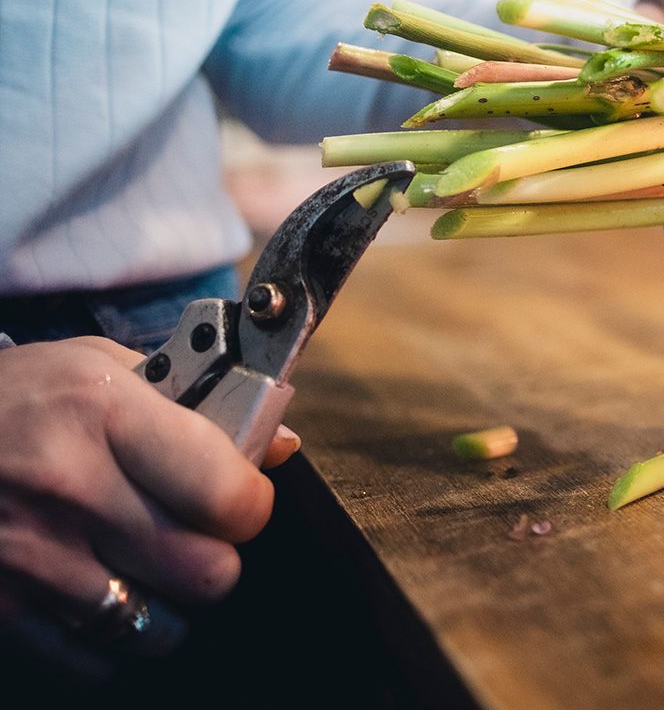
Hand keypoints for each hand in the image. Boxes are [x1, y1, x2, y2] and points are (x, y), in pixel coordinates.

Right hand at [0, 337, 284, 639]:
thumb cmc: (12, 397)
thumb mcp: (96, 365)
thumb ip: (194, 400)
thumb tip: (277, 445)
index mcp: (106, 415)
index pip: (228, 496)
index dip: (251, 504)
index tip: (240, 497)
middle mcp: (70, 490)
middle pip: (208, 573)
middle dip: (216, 557)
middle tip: (195, 535)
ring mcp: (29, 557)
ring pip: (159, 628)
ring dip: (168, 605)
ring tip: (148, 569)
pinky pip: (95, 659)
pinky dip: (110, 640)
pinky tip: (99, 596)